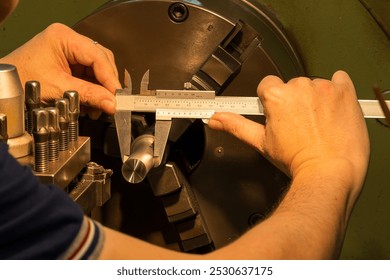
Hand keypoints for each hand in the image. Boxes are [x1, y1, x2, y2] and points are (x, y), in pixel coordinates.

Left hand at [0, 23, 120, 118]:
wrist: (4, 89)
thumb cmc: (21, 80)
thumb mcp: (59, 89)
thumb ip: (90, 95)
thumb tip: (111, 103)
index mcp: (64, 37)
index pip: (98, 56)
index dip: (110, 78)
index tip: (116, 95)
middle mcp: (68, 41)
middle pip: (101, 61)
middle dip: (106, 84)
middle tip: (110, 102)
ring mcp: (69, 52)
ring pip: (97, 70)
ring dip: (100, 90)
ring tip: (98, 107)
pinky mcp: (68, 63)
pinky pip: (88, 76)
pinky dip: (92, 91)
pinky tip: (92, 103)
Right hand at [209, 71, 369, 191]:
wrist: (331, 172)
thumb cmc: (297, 160)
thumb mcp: (262, 143)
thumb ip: (236, 126)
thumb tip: (215, 119)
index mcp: (277, 96)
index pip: (268, 85)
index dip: (272, 101)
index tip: (279, 114)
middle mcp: (300, 86)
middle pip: (292, 86)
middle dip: (294, 101)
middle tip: (299, 125)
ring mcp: (324, 87)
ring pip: (314, 86)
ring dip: (315, 99)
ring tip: (319, 124)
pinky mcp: (345, 91)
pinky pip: (340, 79)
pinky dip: (337, 90)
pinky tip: (334, 109)